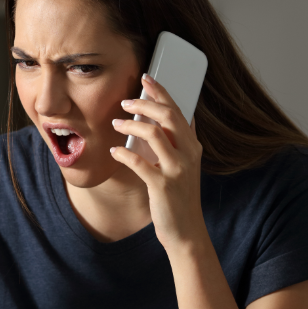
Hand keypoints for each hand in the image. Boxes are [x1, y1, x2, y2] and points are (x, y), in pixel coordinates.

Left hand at [109, 74, 206, 249]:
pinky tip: (114, 151)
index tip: (146, 78)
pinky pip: (139, 163)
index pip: (178, 110)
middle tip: (125, 101)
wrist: (186, 230)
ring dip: (131, 125)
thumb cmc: (180, 197)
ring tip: (116, 123)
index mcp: (193, 147)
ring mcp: (177, 170)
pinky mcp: (162, 186)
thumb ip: (182, 143)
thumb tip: (180, 117)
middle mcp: (188, 155)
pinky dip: (123, 154)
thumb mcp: (185, 166)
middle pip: (168, 116)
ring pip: (154, 134)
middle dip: (145, 103)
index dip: (161, 92)